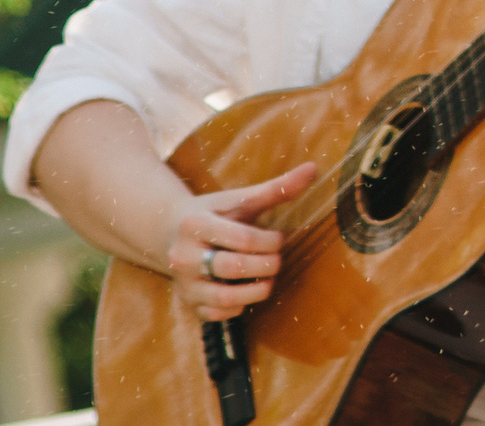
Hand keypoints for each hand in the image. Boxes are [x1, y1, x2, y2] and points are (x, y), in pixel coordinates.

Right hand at [158, 163, 313, 321]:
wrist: (170, 232)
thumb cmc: (215, 212)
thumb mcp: (240, 199)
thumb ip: (277, 188)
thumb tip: (314, 169)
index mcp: (195, 224)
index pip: (241, 238)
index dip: (270, 241)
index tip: (280, 238)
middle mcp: (183, 256)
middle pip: (232, 268)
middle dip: (266, 265)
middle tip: (278, 260)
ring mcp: (184, 282)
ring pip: (222, 298)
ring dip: (255, 292)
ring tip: (269, 279)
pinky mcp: (187, 302)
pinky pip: (215, 314)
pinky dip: (237, 308)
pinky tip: (247, 292)